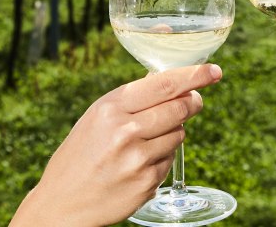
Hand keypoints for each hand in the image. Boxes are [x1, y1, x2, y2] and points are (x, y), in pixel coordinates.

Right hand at [10, 64, 222, 226]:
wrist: (62, 203)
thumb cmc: (81, 154)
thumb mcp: (97, 117)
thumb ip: (133, 99)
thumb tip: (176, 81)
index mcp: (111, 108)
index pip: (166, 84)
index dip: (195, 75)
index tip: (214, 71)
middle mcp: (125, 131)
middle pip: (180, 108)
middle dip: (192, 103)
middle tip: (194, 101)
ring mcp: (138, 159)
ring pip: (179, 134)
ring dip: (173, 132)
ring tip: (146, 141)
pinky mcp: (147, 183)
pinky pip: (170, 160)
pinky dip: (162, 157)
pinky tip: (139, 163)